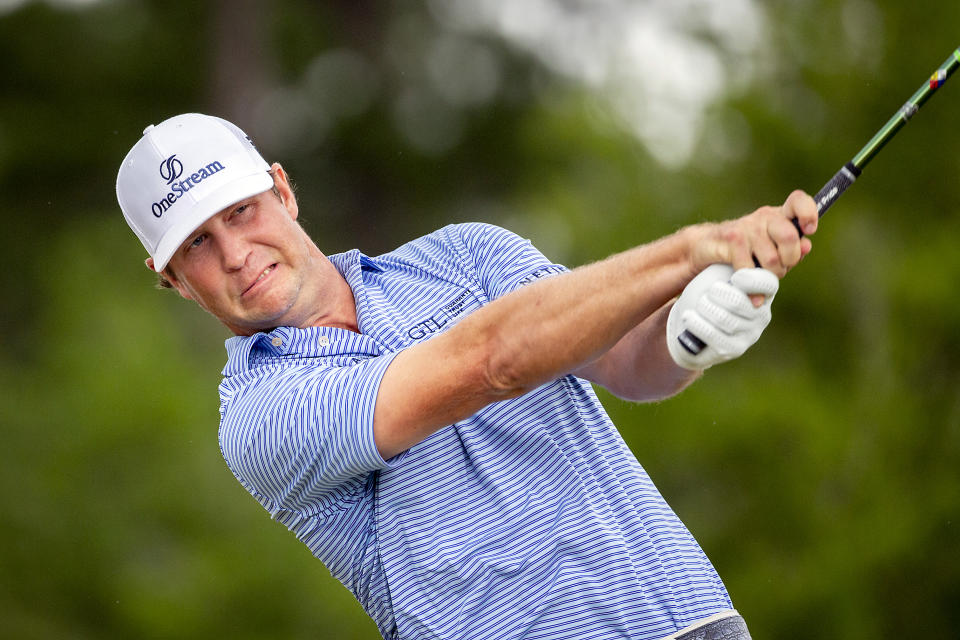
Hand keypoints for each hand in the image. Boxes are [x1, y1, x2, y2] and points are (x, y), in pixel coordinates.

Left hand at [666, 264, 778, 369]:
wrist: (692, 322)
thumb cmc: (706, 292)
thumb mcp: (717, 274)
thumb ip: (730, 267)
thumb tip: (736, 267)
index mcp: (762, 291)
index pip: (768, 283)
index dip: (751, 279)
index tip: (735, 276)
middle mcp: (761, 314)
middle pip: (739, 302)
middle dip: (717, 294)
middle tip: (708, 292)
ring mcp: (749, 334)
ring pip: (725, 320)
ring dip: (704, 308)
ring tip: (698, 304)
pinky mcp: (734, 349)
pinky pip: (714, 336)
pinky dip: (697, 324)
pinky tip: (688, 316)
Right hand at [690, 190, 817, 276]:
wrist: (706, 247)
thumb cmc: (745, 251)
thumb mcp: (773, 250)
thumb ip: (792, 249)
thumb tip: (806, 246)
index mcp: (778, 215)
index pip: (798, 201)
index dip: (808, 213)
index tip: (809, 230)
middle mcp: (764, 217)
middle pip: (789, 237)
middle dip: (789, 261)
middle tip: (781, 268)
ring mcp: (747, 227)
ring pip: (771, 259)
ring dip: (769, 276)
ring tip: (761, 277)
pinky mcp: (731, 240)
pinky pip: (749, 269)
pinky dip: (751, 285)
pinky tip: (748, 288)